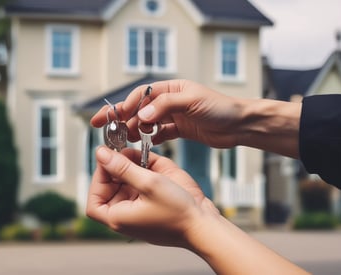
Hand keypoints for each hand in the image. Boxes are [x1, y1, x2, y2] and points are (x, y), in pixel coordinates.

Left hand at [86, 146, 219, 246]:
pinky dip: (143, 171)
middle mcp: (126, 213)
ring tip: (142, 157)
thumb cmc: (178, 213)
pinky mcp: (151, 203)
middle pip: (109, 188)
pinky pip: (140, 184)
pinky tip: (151, 164)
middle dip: (117, 168)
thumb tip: (102, 154)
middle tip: (128, 153)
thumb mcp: (148, 183)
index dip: (98, 178)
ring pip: (125, 183)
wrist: (203, 225)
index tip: (108, 161)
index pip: (94, 198)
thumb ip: (123, 167)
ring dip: (131, 167)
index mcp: (118, 216)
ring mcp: (138, 208)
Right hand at [91, 79, 245, 147]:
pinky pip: (158, 134)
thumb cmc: (220, 108)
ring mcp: (173, 116)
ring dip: (133, 130)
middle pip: (139, 108)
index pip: (142, 94)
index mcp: (171, 88)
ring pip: (146, 122)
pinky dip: (148, 139)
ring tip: (121, 139)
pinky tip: (140, 145)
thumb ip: (166, 105)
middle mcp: (169, 101)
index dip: (127, 104)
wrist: (239, 125)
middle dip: (121, 116)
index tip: (116, 116)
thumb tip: (141, 113)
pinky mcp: (178, 130)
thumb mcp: (192, 101)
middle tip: (102, 125)